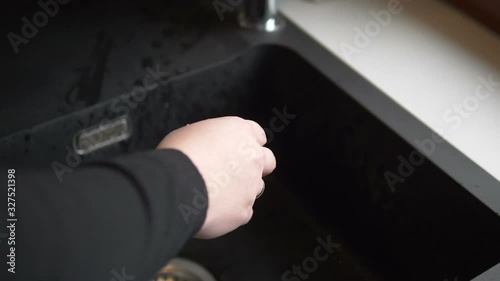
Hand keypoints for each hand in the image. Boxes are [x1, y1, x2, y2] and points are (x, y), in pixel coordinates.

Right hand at [157, 116, 275, 238]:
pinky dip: (229, 212)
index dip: (247, 143)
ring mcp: (251, 186)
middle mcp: (252, 157)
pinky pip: (241, 212)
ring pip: (255, 188)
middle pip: (267, 161)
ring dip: (241, 190)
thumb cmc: (178, 155)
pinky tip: (211, 210)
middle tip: (236, 173)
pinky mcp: (244, 211)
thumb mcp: (190, 133)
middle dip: (256, 167)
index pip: (257, 134)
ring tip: (215, 194)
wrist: (175, 185)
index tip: (238, 149)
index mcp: (240, 132)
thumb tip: (204, 147)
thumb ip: (209, 140)